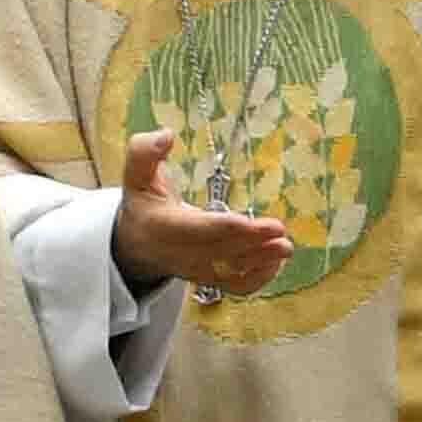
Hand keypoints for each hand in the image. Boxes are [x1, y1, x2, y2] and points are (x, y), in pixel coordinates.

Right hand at [108, 127, 294, 298]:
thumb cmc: (143, 204)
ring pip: (231, 271)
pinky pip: (235, 286)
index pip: (197, 230)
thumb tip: (167, 136)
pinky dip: (258, 279)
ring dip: (260, 262)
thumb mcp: (135, 175)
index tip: (249, 221)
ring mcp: (197, 270)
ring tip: (285, 248)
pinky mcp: (210, 279)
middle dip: (251, 244)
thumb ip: (144, 152)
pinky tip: (276, 263)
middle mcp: (181, 253)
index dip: (224, 228)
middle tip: (280, 231)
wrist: (136, 245)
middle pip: (220, 251)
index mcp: (163, 227)